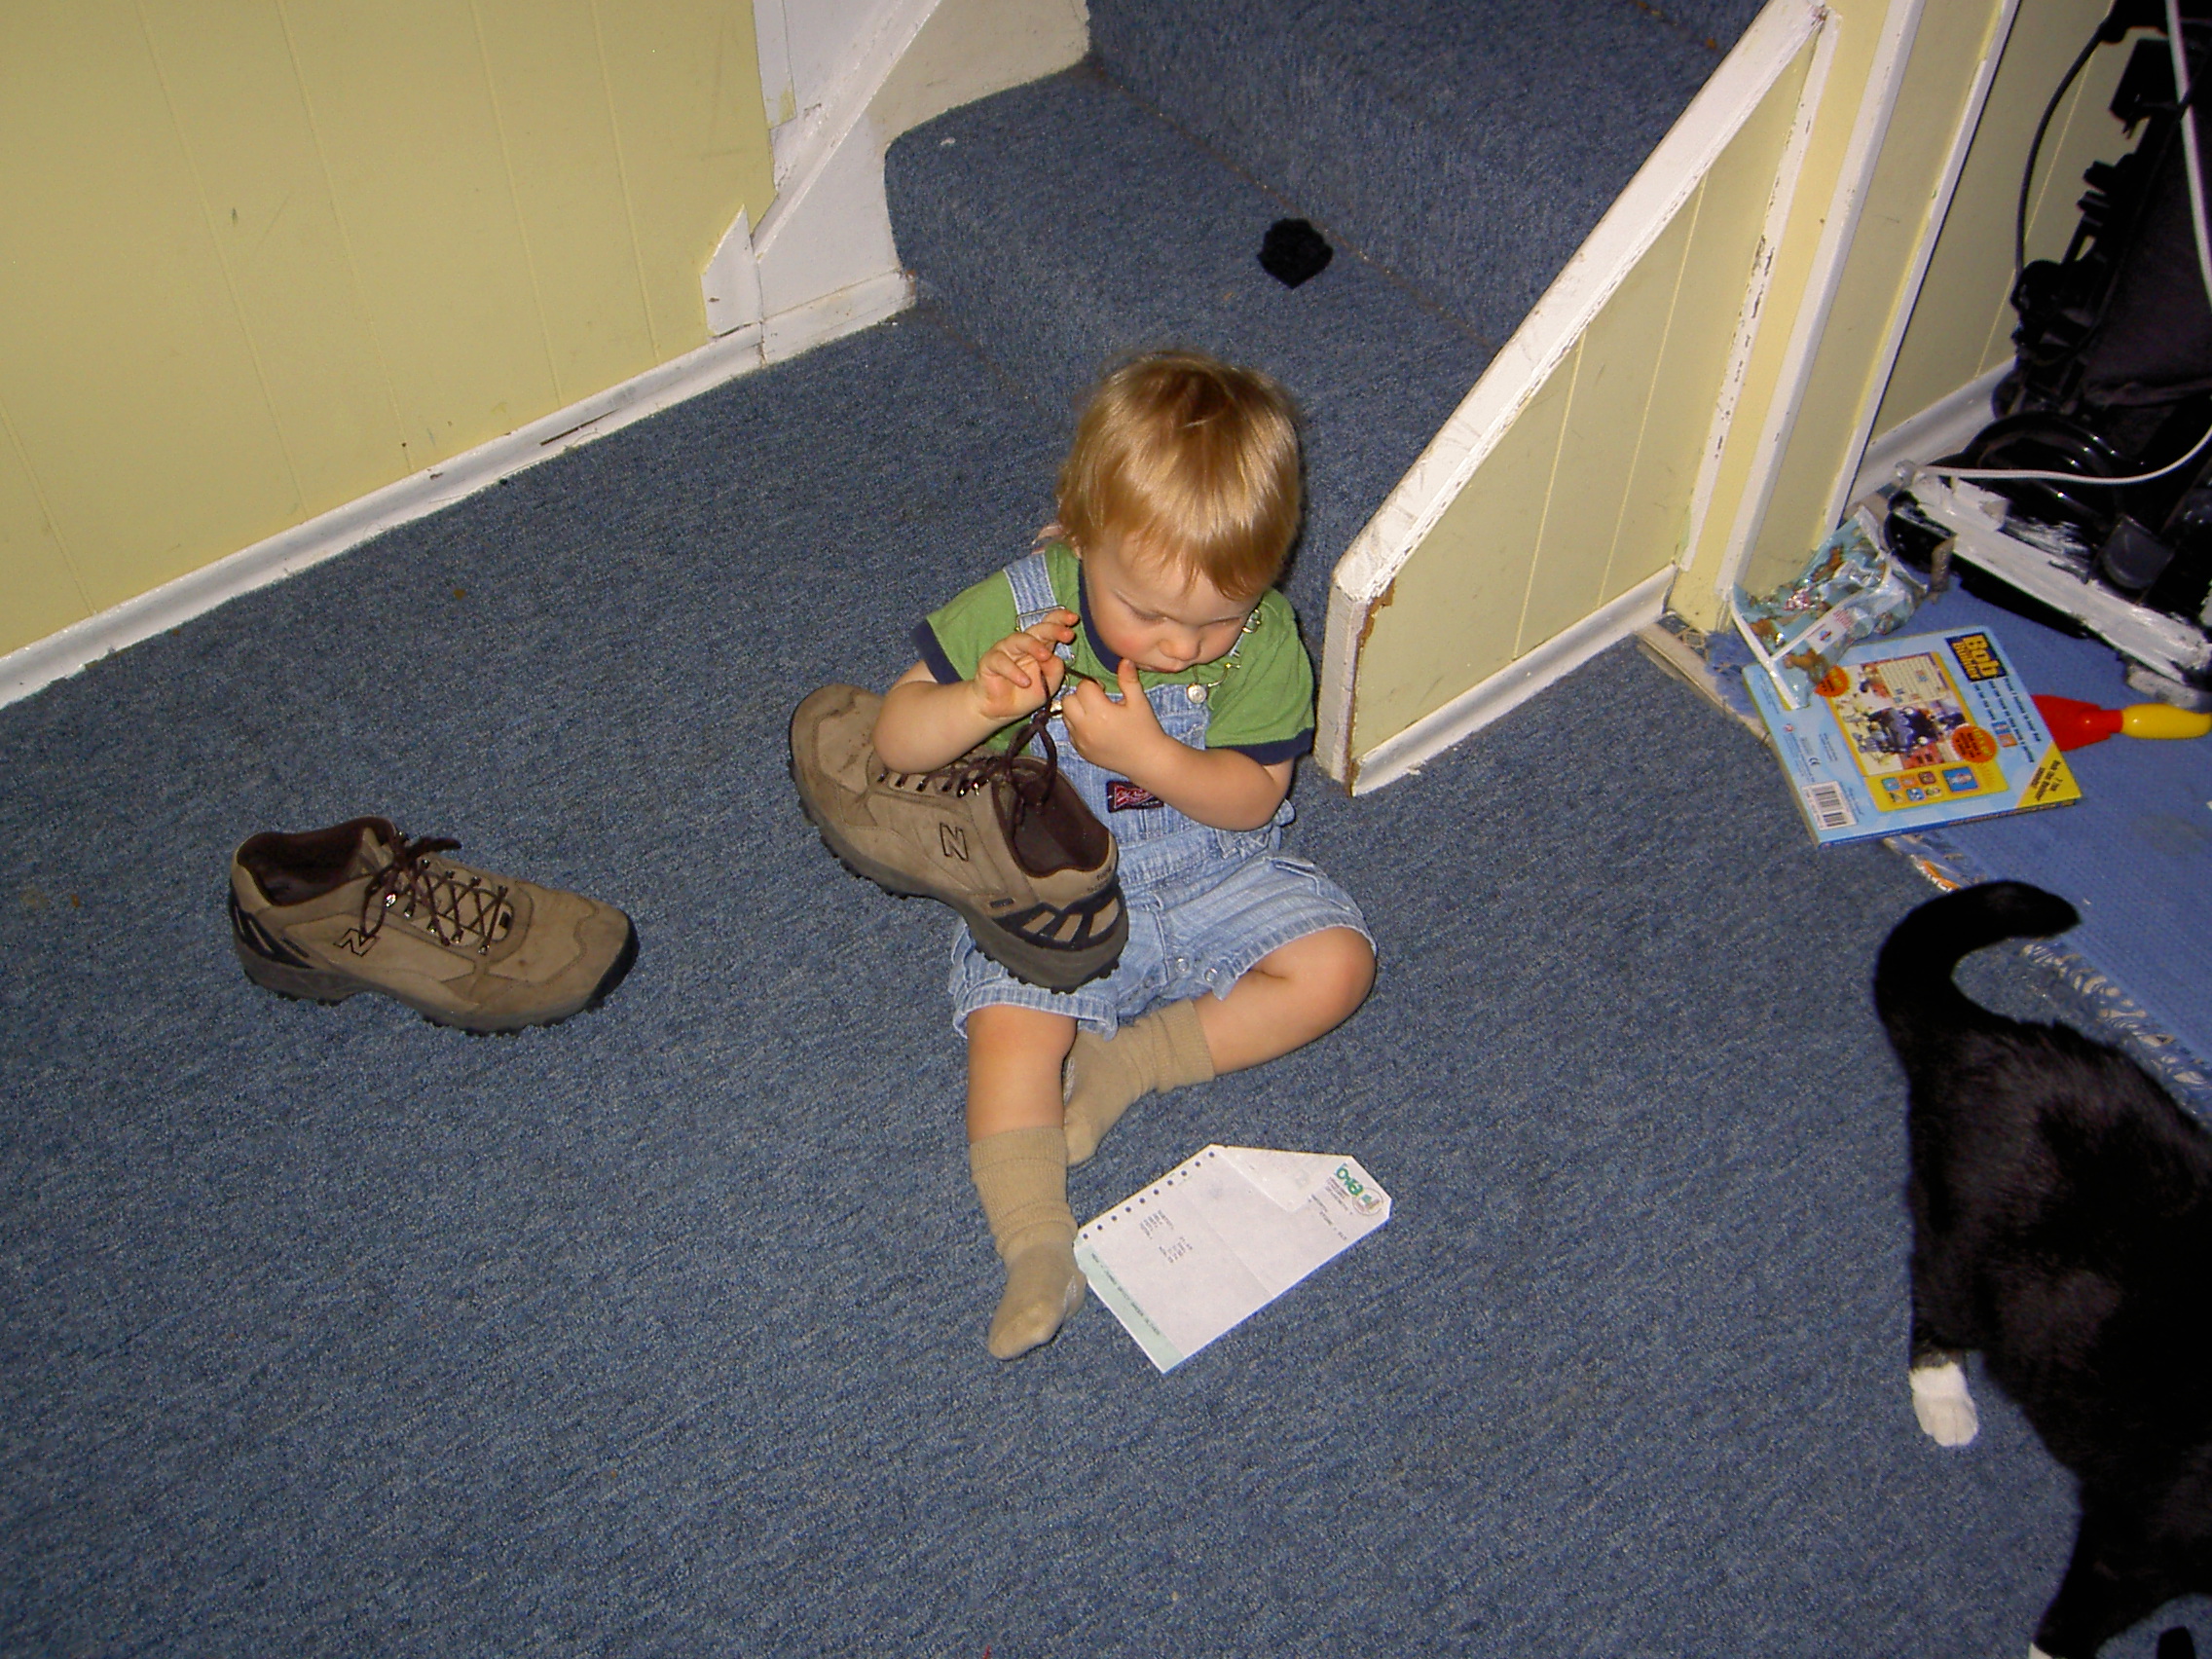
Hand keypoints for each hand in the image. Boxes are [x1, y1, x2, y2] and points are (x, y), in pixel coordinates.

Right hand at [972, 609, 1076, 722]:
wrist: (1001, 711)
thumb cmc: (1025, 694)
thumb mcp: (1048, 685)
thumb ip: (1055, 670)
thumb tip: (1055, 657)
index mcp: (1039, 645)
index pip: (1049, 625)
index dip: (1060, 619)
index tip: (1074, 618)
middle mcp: (1022, 644)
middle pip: (1036, 629)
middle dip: (1053, 629)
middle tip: (1068, 635)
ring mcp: (1004, 650)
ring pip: (1018, 640)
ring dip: (1033, 646)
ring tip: (1045, 656)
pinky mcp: (989, 661)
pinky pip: (1001, 661)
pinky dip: (1013, 671)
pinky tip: (1024, 681)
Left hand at [1061, 657, 1167, 777]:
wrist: (1147, 760)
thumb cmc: (1146, 729)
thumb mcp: (1140, 702)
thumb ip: (1129, 680)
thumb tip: (1124, 660)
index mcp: (1101, 712)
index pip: (1083, 687)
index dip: (1093, 685)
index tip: (1104, 690)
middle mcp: (1086, 727)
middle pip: (1068, 700)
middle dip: (1080, 696)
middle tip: (1097, 701)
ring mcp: (1081, 741)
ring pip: (1065, 716)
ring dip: (1076, 710)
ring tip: (1094, 714)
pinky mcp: (1080, 751)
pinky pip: (1069, 732)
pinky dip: (1077, 726)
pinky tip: (1093, 728)